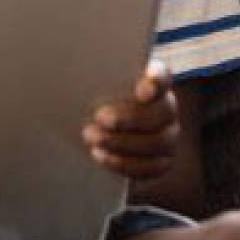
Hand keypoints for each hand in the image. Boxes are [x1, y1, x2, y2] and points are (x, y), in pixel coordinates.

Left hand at [82, 60, 177, 181]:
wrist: (95, 129)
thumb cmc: (93, 98)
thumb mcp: (92, 83)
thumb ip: (93, 76)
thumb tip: (71, 71)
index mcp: (154, 83)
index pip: (163, 76)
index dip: (156, 82)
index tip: (140, 91)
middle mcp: (167, 109)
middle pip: (163, 112)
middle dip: (131, 118)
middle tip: (100, 117)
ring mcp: (168, 137)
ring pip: (159, 142)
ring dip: (123, 142)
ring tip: (92, 139)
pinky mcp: (162, 161)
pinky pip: (152, 167)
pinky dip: (125, 164)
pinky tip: (100, 156)